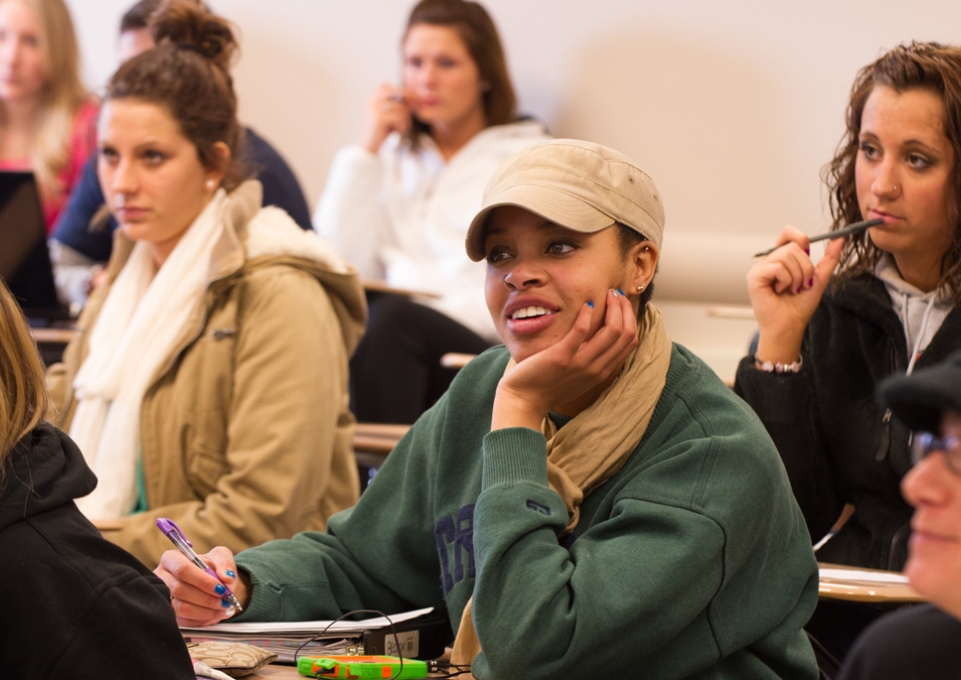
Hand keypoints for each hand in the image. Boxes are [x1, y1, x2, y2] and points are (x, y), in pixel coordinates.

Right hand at [155, 546, 249, 626]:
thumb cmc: (212, 567)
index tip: (221, 589)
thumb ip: (225, 563)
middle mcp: (161, 578)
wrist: (210, 584)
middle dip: (206, 598)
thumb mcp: (221, 557)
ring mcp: (161, 597)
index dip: (202, 581)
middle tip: (225, 601)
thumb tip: (228, 577)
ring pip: (180, 608)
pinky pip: (182, 621)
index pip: (183, 569)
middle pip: (179, 590)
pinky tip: (214, 615)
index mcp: (172, 558)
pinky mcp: (167, 614)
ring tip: (222, 609)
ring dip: (205, 611)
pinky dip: (200, 620)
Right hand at [360, 83, 414, 153]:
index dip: (403, 91)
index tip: (415, 97)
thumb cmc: (382, 131)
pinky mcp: (378, 117)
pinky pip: (399, 116)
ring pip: (400, 107)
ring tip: (402, 127)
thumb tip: (416, 96)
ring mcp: (374, 108)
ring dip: (405, 118)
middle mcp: (372, 100)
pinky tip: (398, 131)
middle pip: (395, 92)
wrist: (369, 148)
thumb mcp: (392, 116)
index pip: (389, 87)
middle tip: (418, 103)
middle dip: (409, 97)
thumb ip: (400, 106)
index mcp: (373, 98)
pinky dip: (402, 124)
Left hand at [492, 289, 638, 429]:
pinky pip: (581, 331)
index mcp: (602, 372)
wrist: (524, 401)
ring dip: (613, 308)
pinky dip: (586, 315)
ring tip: (606, 294)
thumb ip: (591, 361)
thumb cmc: (547, 386)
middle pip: (626, 334)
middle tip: (616, 293)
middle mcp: (596, 368)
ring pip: (612, 331)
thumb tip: (598, 339)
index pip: (630, 342)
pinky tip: (585, 305)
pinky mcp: (562, 357)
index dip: (630, 319)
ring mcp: (580, 363)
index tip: (621, 303)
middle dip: (624, 309)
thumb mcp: (577, 377)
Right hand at [747, 225, 843, 363]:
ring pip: (786, 256)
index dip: (801, 238)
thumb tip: (841, 238)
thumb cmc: (799, 306)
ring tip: (792, 290)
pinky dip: (787, 281)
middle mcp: (768, 261)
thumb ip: (829, 258)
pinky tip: (780, 291)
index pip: (788, 233)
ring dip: (797, 276)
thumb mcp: (819, 278)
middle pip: (793, 246)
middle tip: (802, 284)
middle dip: (805, 267)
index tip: (809, 253)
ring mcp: (759, 269)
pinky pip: (778, 267)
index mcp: (780, 259)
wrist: (790, 326)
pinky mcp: (754, 277)